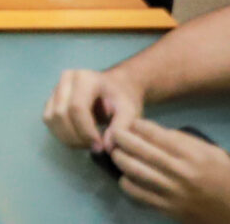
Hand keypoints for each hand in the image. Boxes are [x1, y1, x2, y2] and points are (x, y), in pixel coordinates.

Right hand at [45, 67, 145, 151]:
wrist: (116, 86)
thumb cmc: (123, 97)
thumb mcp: (130, 111)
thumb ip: (121, 127)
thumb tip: (106, 147)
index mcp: (85, 78)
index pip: (77, 107)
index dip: (85, 131)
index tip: (100, 147)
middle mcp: (65, 80)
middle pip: (61, 114)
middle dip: (76, 137)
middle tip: (95, 147)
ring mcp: (55, 88)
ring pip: (51, 118)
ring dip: (67, 137)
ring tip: (88, 143)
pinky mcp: (50, 99)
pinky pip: (49, 120)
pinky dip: (61, 134)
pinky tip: (79, 138)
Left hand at [109, 120, 229, 221]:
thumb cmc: (223, 176)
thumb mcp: (210, 152)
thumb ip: (184, 140)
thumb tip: (154, 132)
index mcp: (192, 155)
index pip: (155, 134)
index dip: (137, 125)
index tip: (129, 122)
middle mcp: (180, 172)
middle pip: (139, 150)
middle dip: (121, 138)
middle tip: (113, 133)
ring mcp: (172, 192)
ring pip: (134, 171)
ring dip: (119, 159)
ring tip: (115, 152)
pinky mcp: (167, 208)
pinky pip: (138, 193)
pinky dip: (126, 183)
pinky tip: (125, 176)